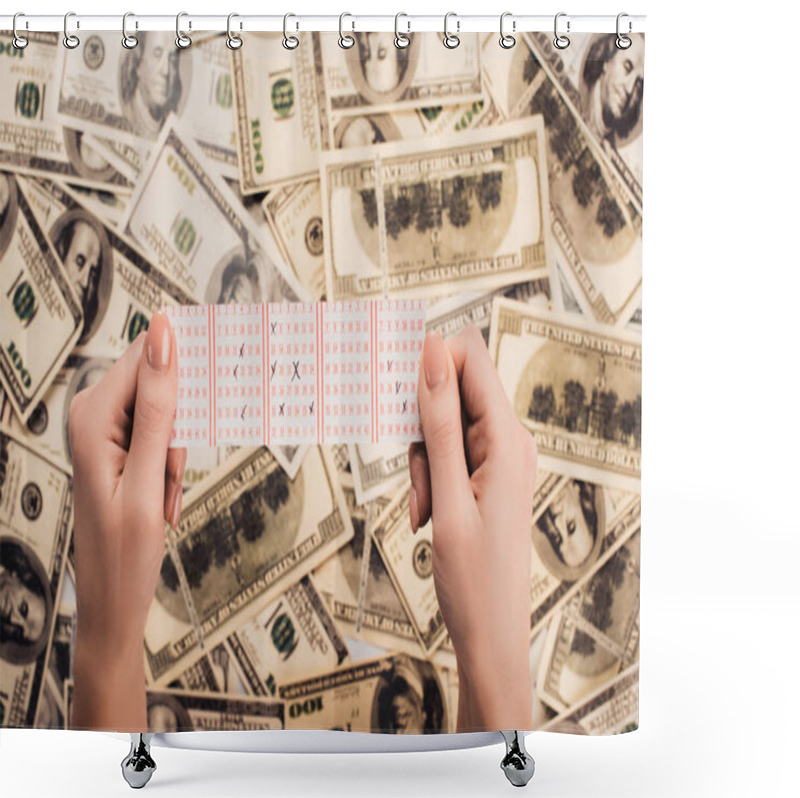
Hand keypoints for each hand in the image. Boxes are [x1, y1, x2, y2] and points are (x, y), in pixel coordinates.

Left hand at [68, 311, 185, 729]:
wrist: (112, 600)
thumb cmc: (124, 552)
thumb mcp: (148, 478)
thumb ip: (158, 405)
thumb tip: (162, 335)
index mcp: (92, 417)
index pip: (146, 356)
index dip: (183, 370)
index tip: (209, 391)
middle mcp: (93, 416)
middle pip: (157, 385)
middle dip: (179, 423)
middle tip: (172, 472)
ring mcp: (104, 432)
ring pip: (165, 413)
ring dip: (176, 452)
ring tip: (165, 495)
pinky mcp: (117, 447)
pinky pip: (159, 435)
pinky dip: (170, 465)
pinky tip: (163, 498)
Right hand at [409, 326, 535, 731]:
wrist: (491, 632)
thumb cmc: (473, 574)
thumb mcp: (448, 495)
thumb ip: (438, 422)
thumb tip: (431, 351)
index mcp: (507, 436)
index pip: (469, 358)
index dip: (430, 363)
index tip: (398, 393)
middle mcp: (508, 440)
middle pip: (452, 394)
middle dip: (421, 425)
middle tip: (418, 477)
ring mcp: (498, 458)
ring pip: (442, 428)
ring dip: (422, 463)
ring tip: (425, 510)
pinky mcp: (487, 476)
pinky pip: (448, 455)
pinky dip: (429, 479)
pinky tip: (428, 516)